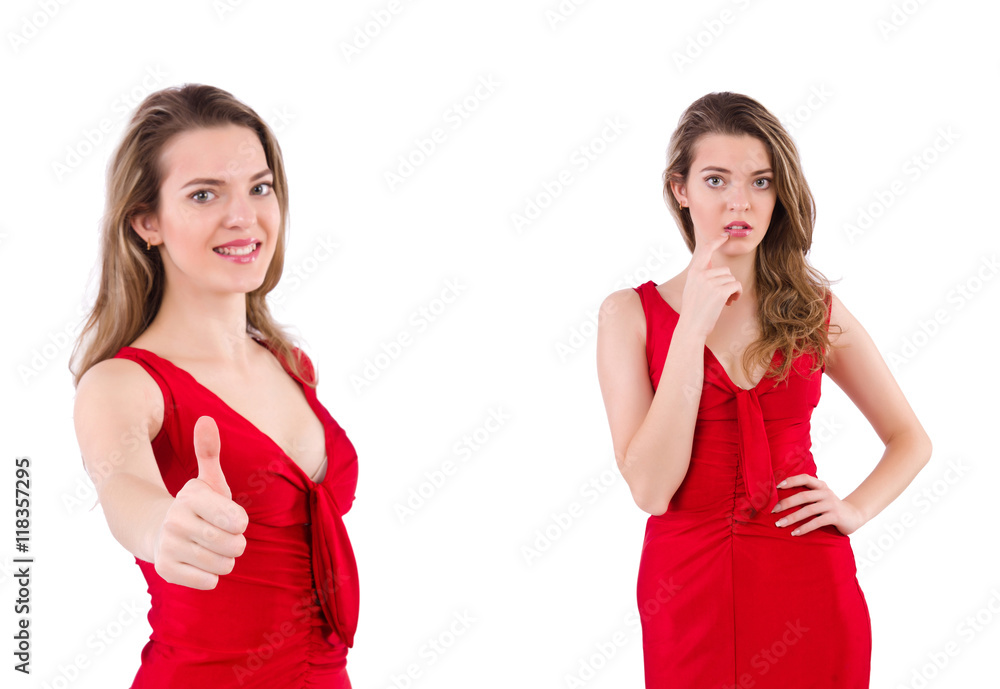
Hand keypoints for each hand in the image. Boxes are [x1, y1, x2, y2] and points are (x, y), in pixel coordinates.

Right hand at [152, 416, 248, 589]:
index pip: (237, 520)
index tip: (232, 518)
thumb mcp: (207, 479)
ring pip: (224, 565)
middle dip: (236, 543)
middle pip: (233, 545)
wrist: (157, 531)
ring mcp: (169, 548)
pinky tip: (198, 562)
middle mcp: (175, 522)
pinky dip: (211, 575)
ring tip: (209, 547)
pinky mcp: (166, 572)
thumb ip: (209, 451)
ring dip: (224, 559)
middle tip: (223, 535)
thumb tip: (206, 420)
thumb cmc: (197, 506)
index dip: (240, 522)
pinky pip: (210, 582)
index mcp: (191, 498)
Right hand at [678, 231, 741, 338]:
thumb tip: (708, 259)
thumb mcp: (692, 288)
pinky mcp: (720, 292)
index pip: (705, 251)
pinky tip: (730, 302)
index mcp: (693, 273)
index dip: (716, 241)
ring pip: (732, 279)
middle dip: (727, 283)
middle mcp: (701, 275)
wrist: (691, 326)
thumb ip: (700, 274)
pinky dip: (737, 294)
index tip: (724, 236)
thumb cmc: (693, 310)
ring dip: (732, 290)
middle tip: (721, 297)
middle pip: (725, 270)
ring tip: (724, 301)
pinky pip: (736, 286)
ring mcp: (710, 283)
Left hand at [770, 474, 866, 535]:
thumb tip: (780, 500)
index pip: (805, 478)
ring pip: (808, 510)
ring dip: (792, 518)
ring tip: (779, 524)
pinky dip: (804, 527)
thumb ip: (807, 495)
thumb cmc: (830, 506)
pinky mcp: (835, 516)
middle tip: (773, 511)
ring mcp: (831, 504)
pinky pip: (817, 522)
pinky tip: (795, 533)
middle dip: (786, 503)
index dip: (791, 480)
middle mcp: (825, 493)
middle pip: (803, 496)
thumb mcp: (820, 497)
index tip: (777, 486)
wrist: (854, 515)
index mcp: (820, 485)